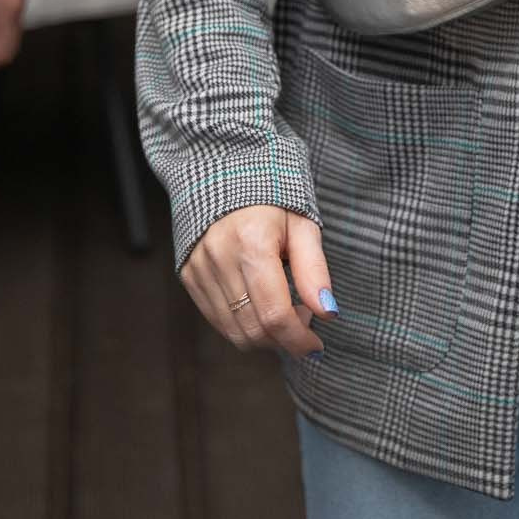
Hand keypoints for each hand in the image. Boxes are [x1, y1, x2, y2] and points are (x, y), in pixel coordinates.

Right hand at [181, 206, 333, 357]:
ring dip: (265, 336)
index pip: (275, 314)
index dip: (299, 340)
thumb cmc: (272, 198)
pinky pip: (218, 319)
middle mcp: (219, 259)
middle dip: (284, 339)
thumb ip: (314, 270)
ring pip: (234, 331)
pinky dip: (243, 324)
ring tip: (284, 310)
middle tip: (304, 319)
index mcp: (251, 243)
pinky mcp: (189, 276)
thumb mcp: (303, 225)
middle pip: (254, 329)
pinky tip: (260, 305)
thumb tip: (328, 311)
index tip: (316, 346)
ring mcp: (199, 269)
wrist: (225, 172)